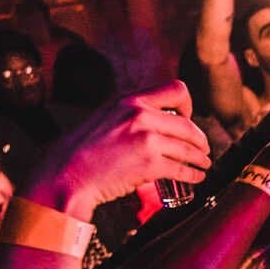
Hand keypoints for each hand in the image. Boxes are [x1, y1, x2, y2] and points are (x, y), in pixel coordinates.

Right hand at [33, 83, 211, 215]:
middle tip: (202, 149)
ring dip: (200, 158)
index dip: (188, 106)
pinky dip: (193, 176)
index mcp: (129, 99)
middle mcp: (140, 114)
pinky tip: (195, 178)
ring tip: (203, 165)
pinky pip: (182, 169)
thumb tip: (151, 120)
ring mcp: (146, 139)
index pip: (175, 89)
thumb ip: (128, 115)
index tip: (187, 120)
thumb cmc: (80, 152)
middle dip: (199, 139)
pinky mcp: (150, 164)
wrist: (66, 175)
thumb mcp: (104, 117)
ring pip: (189, 148)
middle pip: (187, 124)